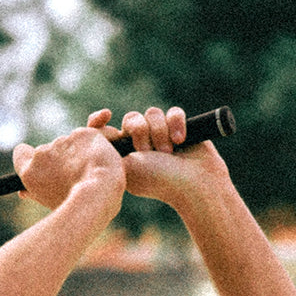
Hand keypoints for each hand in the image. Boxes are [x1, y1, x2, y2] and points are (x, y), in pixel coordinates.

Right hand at [11, 112, 125, 222]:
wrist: (97, 197)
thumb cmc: (75, 206)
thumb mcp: (50, 202)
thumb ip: (35, 192)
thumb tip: (23, 192)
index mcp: (30, 173)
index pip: (21, 153)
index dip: (31, 157)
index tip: (41, 165)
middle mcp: (43, 153)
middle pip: (51, 150)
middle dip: (63, 159)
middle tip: (75, 178)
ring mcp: (64, 141)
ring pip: (73, 143)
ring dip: (82, 153)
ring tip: (92, 174)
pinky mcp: (83, 133)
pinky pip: (94, 134)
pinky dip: (101, 142)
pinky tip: (104, 158)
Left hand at [108, 105, 227, 208]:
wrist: (194, 183)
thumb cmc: (158, 180)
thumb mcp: (125, 167)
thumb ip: (110, 149)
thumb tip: (101, 133)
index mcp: (124, 156)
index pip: (108, 132)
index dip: (102, 122)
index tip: (104, 116)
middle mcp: (141, 146)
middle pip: (131, 118)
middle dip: (140, 131)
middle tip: (148, 152)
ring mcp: (161, 137)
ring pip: (152, 113)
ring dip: (160, 131)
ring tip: (169, 152)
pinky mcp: (180, 129)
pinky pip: (173, 112)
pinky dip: (177, 124)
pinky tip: (182, 140)